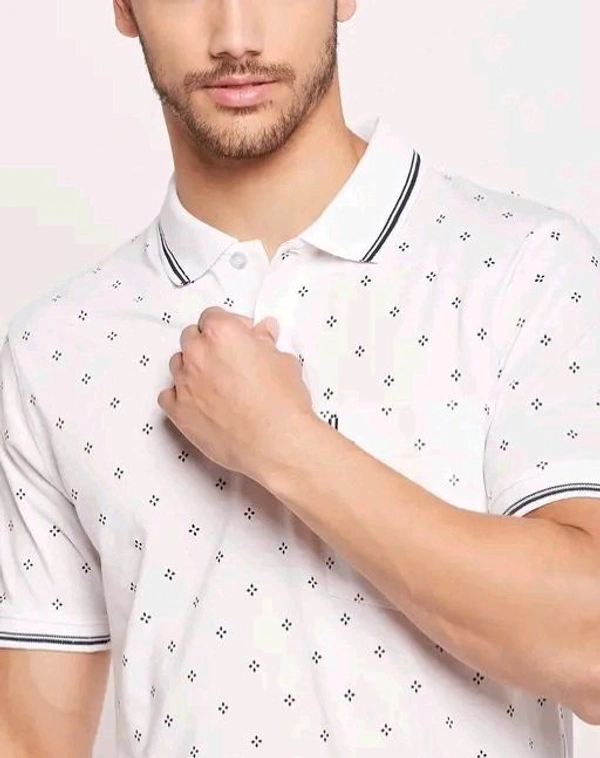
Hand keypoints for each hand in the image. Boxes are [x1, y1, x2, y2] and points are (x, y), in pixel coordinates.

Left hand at [157, 306, 315, 482]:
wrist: (275, 442)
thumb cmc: (282, 401)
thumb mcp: (283, 362)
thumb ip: (265, 343)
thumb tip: (262, 333)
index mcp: (221, 333)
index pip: (213, 316)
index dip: (230, 326)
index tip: (243, 338)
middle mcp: (197, 354)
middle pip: (191, 338)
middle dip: (207, 345)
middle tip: (229, 361)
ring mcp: (184, 383)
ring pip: (178, 364)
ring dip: (192, 368)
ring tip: (215, 384)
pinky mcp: (178, 412)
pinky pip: (167, 395)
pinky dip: (179, 395)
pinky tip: (199, 402)